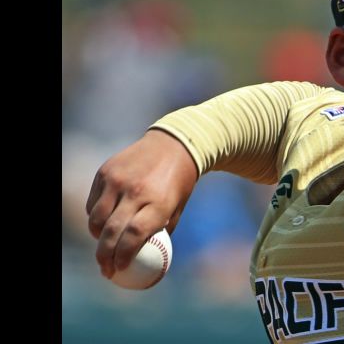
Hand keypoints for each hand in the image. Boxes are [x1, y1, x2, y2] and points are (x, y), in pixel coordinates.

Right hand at [85, 129, 197, 278]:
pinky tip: (103, 223)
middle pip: (111, 231)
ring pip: (96, 218)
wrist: (173, 145)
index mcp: (159, 201)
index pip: (134, 235)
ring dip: (97, 237)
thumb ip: (161, 231)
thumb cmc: (178, 183)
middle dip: (104, 256)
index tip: (119, 270)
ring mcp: (117, 180)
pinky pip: (93, 202)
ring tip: (104, 247)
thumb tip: (148, 259)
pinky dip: (95, 216)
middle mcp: (136, 190)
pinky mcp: (105, 171)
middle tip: (105, 269)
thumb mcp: (178, 207)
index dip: (123, 255)